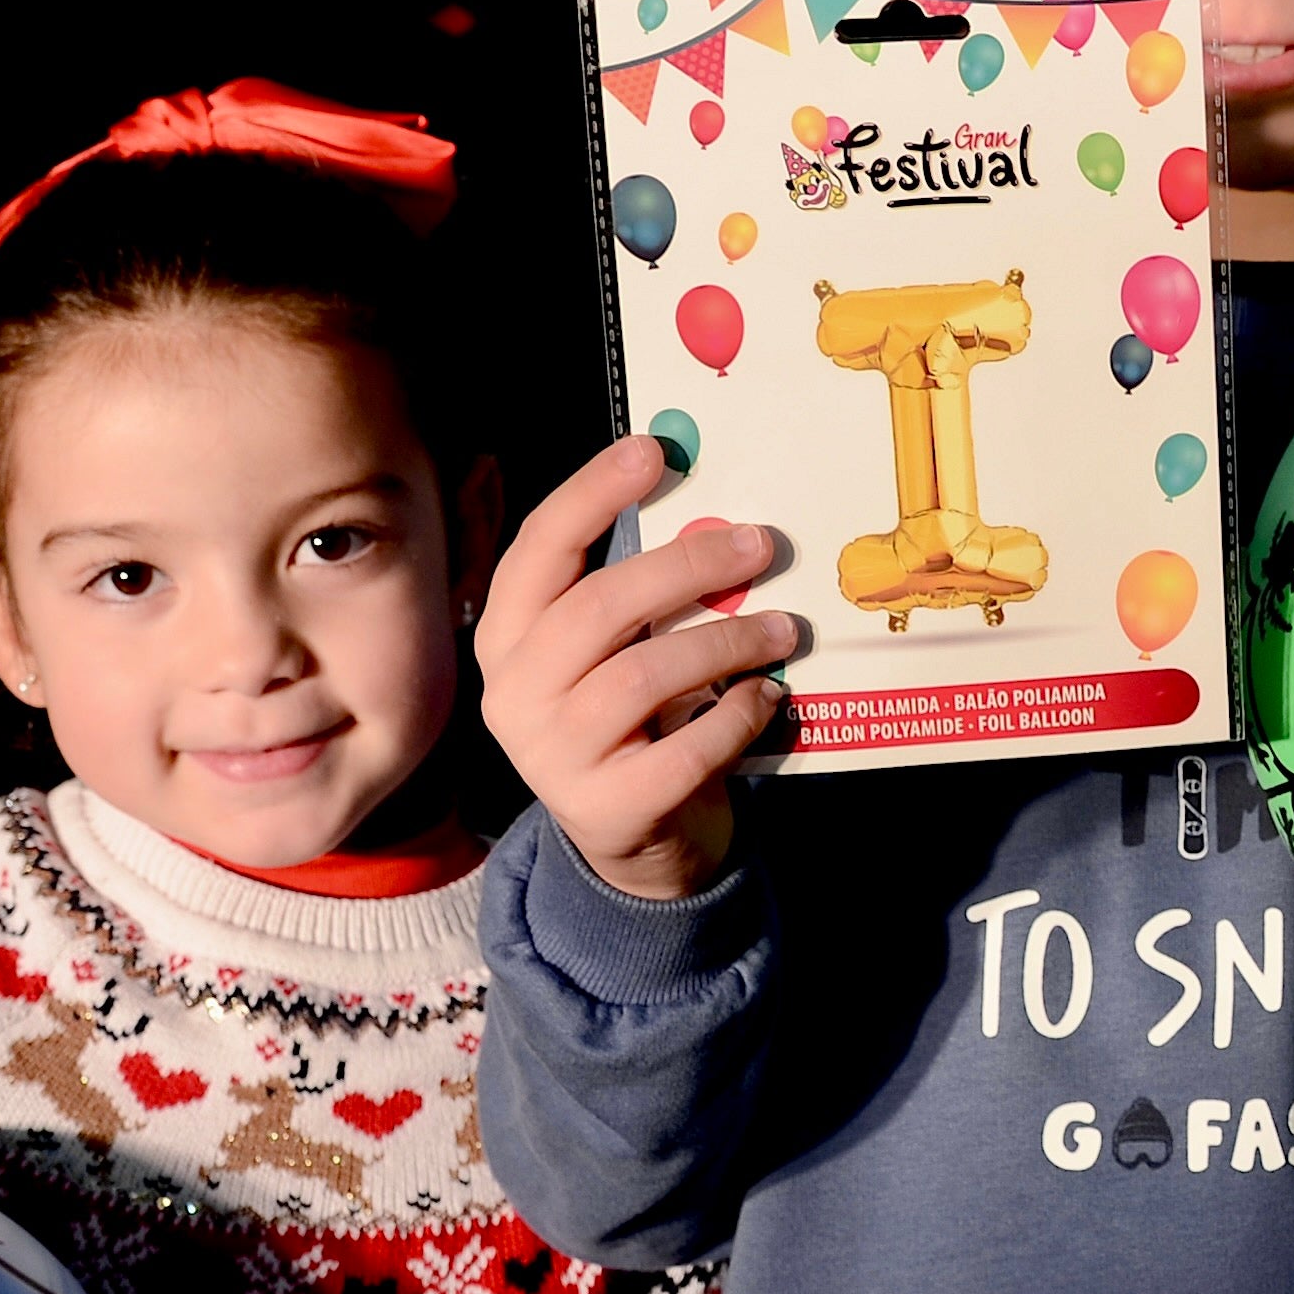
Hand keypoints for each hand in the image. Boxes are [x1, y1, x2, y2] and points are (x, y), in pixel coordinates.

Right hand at [478, 437, 801, 904]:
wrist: (633, 842)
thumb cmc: (632, 721)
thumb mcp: (613, 652)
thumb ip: (636, 594)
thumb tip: (713, 514)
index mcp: (508, 636)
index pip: (539, 549)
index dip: (591, 494)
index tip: (652, 450)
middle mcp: (515, 692)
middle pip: (599, 607)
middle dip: (687, 566)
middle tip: (760, 543)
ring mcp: (553, 756)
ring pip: (645, 675)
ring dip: (727, 641)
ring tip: (784, 627)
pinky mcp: (607, 809)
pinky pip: (685, 749)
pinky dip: (736, 716)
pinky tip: (768, 696)